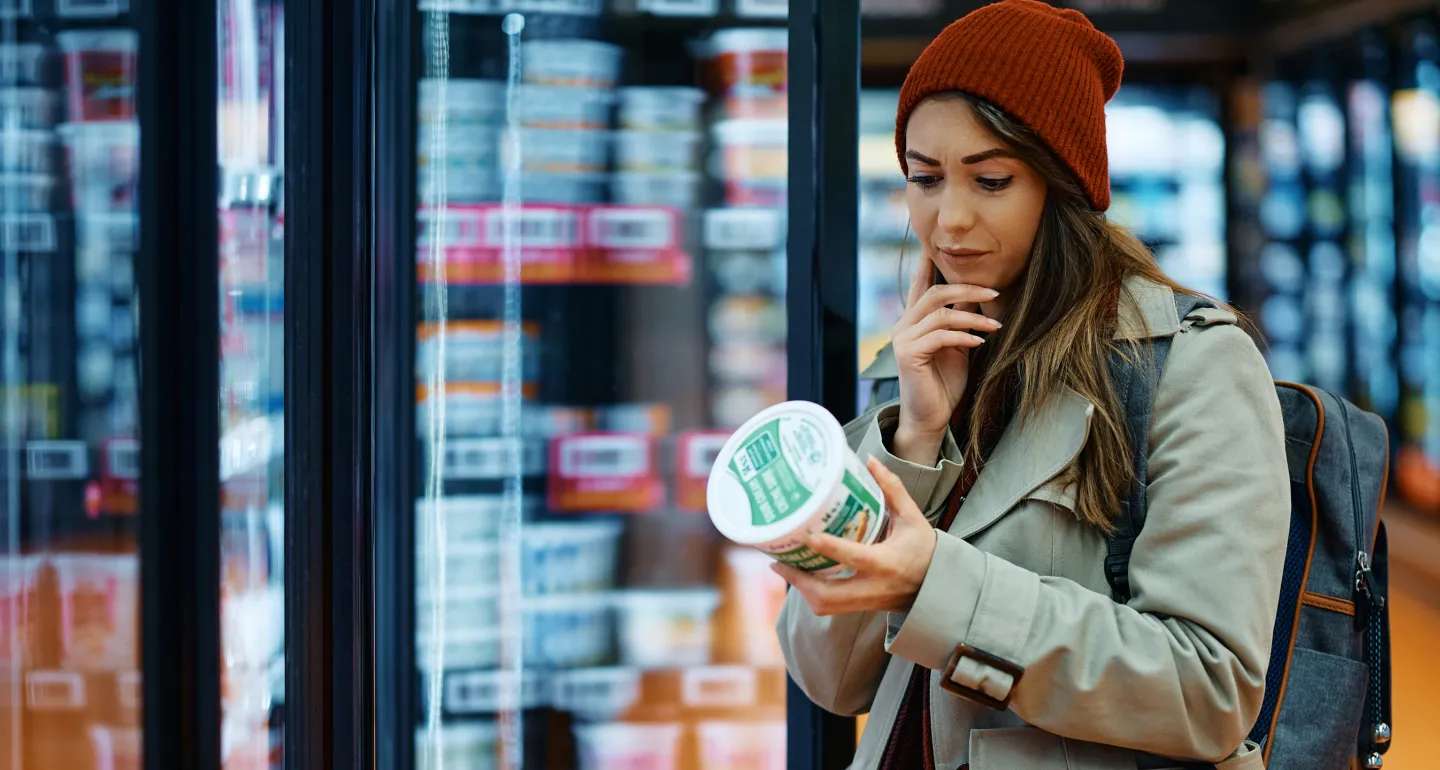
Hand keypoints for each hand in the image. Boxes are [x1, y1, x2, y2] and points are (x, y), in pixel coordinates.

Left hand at [771, 457, 938, 614]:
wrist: (938, 587)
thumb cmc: (925, 550)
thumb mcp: (912, 517)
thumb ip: (892, 489)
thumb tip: (869, 460)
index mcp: (888, 562)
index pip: (856, 558)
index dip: (832, 549)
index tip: (809, 536)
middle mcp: (874, 587)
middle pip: (829, 595)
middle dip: (800, 580)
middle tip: (779, 559)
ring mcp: (866, 601)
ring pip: (825, 606)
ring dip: (801, 589)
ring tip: (782, 565)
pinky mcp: (860, 607)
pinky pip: (830, 607)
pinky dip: (811, 594)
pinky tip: (799, 575)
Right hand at [891, 256, 999, 464]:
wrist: (930, 417)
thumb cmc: (944, 383)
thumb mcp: (957, 345)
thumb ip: (961, 321)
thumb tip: (977, 295)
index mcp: (913, 321)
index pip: (921, 285)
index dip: (929, 263)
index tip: (937, 244)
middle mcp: (903, 326)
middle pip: (935, 293)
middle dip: (967, 288)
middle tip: (995, 290)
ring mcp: (903, 340)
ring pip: (940, 313)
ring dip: (972, 316)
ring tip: (996, 325)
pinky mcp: (908, 355)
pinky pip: (940, 336)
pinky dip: (963, 336)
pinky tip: (980, 341)